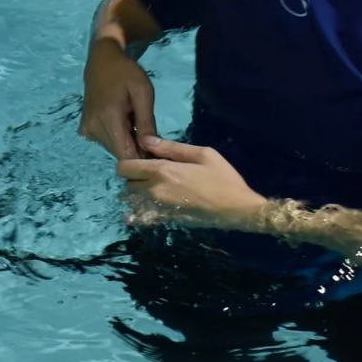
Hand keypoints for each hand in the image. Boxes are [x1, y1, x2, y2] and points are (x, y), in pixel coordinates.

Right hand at [81, 40, 157, 160]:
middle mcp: (93, 128)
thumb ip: (146, 122)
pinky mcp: (84, 129)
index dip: (144, 158)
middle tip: (149, 132)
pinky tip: (123, 123)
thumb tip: (150, 149)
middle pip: (121, 154)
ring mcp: (87, 130)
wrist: (102, 60)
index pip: (127, 156)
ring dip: (128, 143)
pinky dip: (118, 138)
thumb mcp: (143, 93)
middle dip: (138, 150)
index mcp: (109, 119)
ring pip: (114, 150)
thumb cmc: (127, 73)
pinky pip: (106, 142)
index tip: (157, 151)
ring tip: (135, 124)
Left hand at [117, 136, 269, 227]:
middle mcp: (154, 190)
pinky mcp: (165, 221)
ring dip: (137, 194)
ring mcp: (158, 208)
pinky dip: (139, 213)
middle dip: (134, 177)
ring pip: (132, 201)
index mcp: (162, 170)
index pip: (124, 167)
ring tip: (155, 189)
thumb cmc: (222, 177)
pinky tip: (151, 206)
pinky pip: (141, 218)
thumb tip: (146, 140)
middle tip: (151, 174)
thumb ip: (171, 147)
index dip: (129, 162)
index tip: (142, 160)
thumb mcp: (202, 154)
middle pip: (126, 184)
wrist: (237, 209)